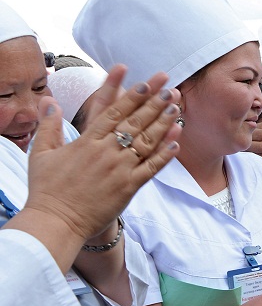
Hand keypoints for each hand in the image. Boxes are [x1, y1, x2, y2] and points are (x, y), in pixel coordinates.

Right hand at [23, 66, 180, 241]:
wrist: (56, 222)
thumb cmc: (47, 189)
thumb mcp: (41, 153)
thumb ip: (48, 125)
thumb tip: (48, 101)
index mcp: (86, 142)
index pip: (113, 113)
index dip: (132, 97)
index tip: (146, 84)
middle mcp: (105, 153)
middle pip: (135, 123)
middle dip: (154, 104)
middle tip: (169, 88)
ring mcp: (119, 170)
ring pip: (147, 142)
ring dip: (163, 124)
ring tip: (176, 107)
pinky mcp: (128, 188)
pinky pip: (151, 168)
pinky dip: (165, 155)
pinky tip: (176, 141)